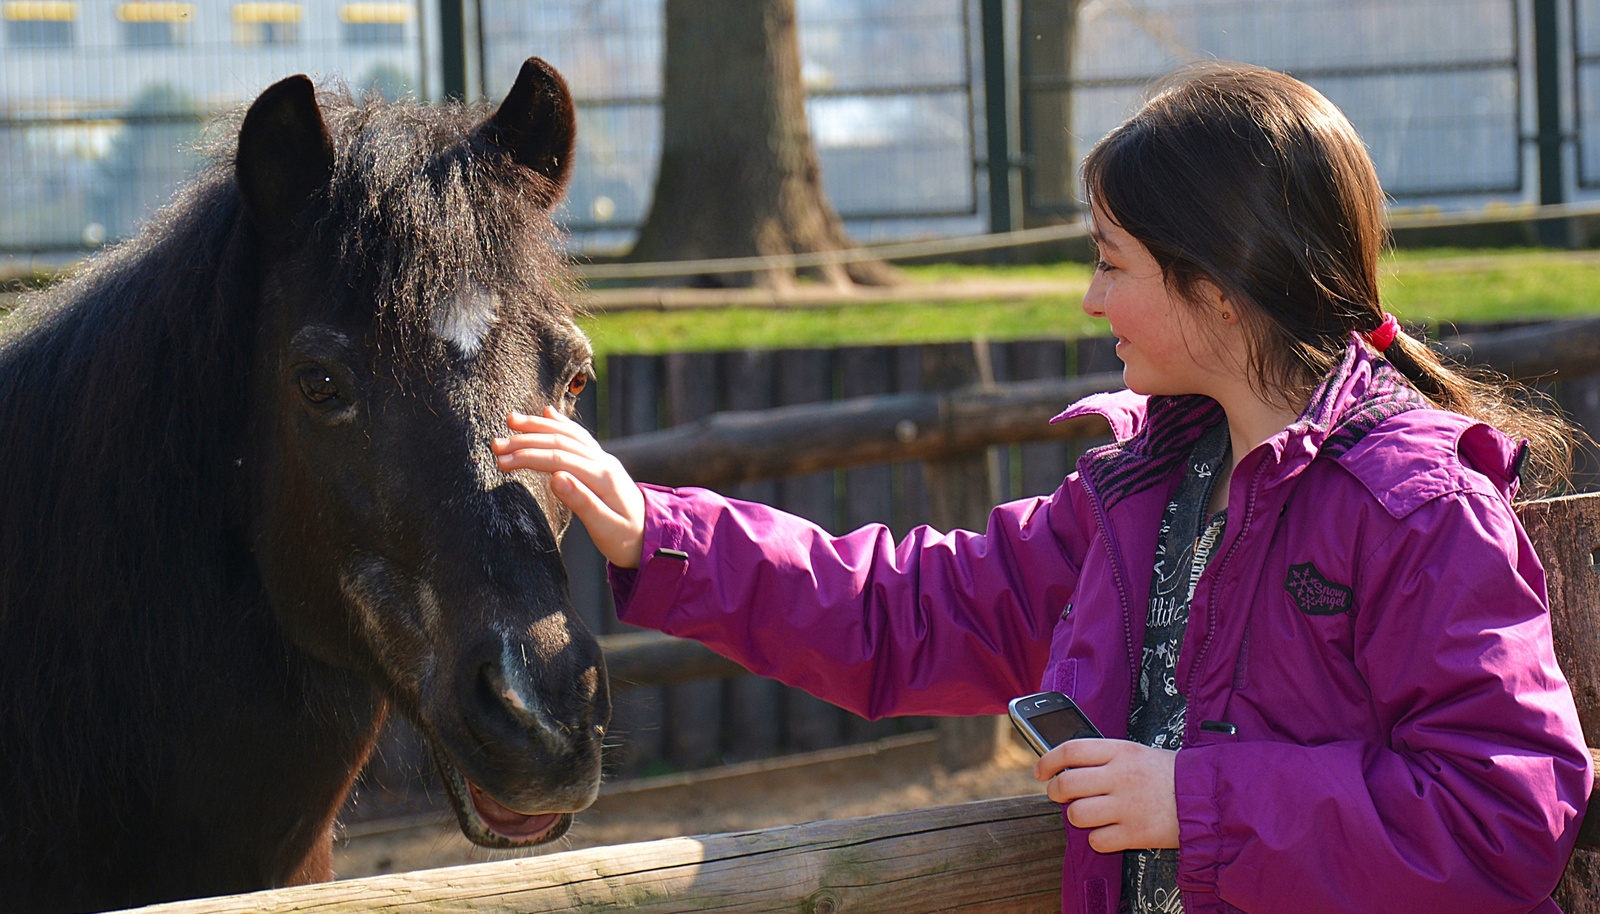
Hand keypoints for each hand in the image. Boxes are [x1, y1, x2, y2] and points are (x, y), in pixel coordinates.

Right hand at [491, 407, 646, 568]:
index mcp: (603, 478)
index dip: (529, 457)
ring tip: (510, 421)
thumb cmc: (627, 539)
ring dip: (538, 426)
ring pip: (568, 435)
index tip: (502, 461)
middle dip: (525, 441)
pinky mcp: (601, 462)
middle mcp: (604, 462)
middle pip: (560, 442)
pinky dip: (562, 423)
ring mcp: (603, 459)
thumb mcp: (605, 528)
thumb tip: (555, 478)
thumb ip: (582, 503)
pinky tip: (547, 413)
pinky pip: (579, 436)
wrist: (654, 537)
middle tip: (495, 444)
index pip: (559, 459)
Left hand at [1035, 739, 1178, 852]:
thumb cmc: (1171, 775)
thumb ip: (1106, 757)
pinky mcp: (1136, 833)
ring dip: (1078, 817)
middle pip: (1067, 784)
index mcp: (1122, 751)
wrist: (1209, 798)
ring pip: (1077, 815)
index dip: (1048, 760)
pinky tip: (1109, 832)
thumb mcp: (1139, 753)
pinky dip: (1098, 839)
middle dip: (1055, 792)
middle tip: (1059, 794)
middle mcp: (1121, 777)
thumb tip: (1068, 766)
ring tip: (1090, 814)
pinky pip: (1098, 840)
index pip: (1071, 750)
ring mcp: (1128, 806)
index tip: (1041, 771)